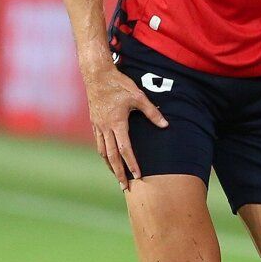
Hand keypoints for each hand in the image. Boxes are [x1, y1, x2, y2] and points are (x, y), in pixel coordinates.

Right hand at [83, 64, 166, 188]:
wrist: (96, 74)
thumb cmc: (119, 83)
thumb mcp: (138, 96)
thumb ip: (152, 112)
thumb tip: (166, 125)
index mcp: (117, 123)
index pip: (125, 149)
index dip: (132, 164)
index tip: (138, 176)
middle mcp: (105, 127)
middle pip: (111, 156)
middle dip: (118, 173)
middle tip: (124, 187)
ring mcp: (98, 125)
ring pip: (103, 151)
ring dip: (110, 165)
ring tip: (116, 176)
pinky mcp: (94, 122)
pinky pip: (98, 143)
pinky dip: (104, 153)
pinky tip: (108, 158)